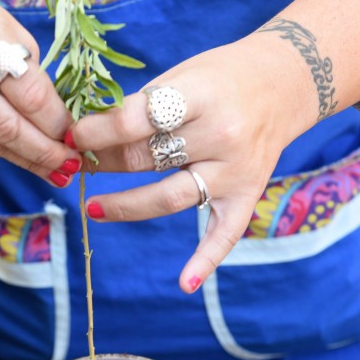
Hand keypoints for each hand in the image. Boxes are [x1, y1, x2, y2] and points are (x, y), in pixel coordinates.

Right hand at [0, 0, 82, 185]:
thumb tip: (60, 125)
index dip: (54, 120)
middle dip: (42, 151)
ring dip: (25, 159)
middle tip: (70, 165)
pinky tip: (22, 158)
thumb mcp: (6, 31)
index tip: (75, 135)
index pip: (26, 91)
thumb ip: (30, 75)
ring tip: (56, 172)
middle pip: (4, 125)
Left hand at [69, 38, 309, 292]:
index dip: (97, 130)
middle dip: (103, 161)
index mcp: (202, 95)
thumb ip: (142, 106)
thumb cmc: (222, 76)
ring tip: (92, 208)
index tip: (73, 135)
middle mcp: (221, 136)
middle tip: (76, 163)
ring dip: (125, 206)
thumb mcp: (182, 76)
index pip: (138, 119)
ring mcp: (234, 171)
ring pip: (169, 198)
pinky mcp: (246, 195)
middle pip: (147, 159)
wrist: (287, 81)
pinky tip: (185, 283)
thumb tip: (86, 136)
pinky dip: (206, 260)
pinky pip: (224, 234)